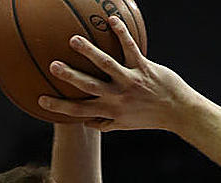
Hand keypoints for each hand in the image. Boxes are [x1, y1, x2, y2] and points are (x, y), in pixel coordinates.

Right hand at [38, 16, 197, 131]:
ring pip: (107, 64)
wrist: (179, 111)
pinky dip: (121, 33)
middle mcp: (119, 97)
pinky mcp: (144, 68)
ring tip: (74, 40)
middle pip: (89, 86)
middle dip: (71, 77)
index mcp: (111, 111)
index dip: (60, 107)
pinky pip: (130, 48)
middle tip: (53, 66)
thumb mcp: (126, 124)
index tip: (41, 100)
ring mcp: (131, 81)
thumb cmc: (150, 117)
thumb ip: (105, 123)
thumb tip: (85, 123)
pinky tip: (111, 20)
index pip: (80, 110)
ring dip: (90, 52)